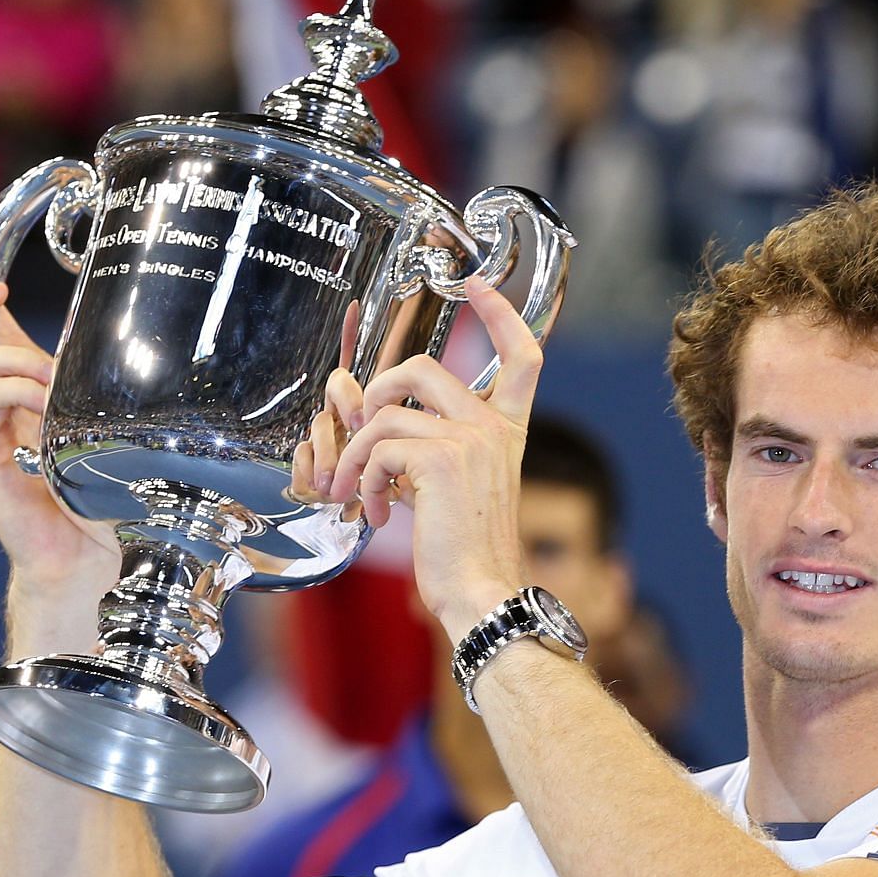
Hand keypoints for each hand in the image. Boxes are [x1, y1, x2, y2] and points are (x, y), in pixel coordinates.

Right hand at [0, 251, 117, 608]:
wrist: (95, 558)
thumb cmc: (110, 497)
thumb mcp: (113, 426)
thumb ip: (110, 392)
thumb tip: (138, 347)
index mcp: (28, 398)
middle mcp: (2, 412)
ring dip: (10, 359)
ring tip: (49, 377)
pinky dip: (12, 393)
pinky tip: (43, 404)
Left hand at [304, 277, 545, 637]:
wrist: (482, 593)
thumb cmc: (464, 551)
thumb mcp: (449, 489)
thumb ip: (421, 449)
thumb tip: (363, 416)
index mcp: (506, 431)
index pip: (523, 356)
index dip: (501, 313)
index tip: (480, 284)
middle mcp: (494, 428)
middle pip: (425, 367)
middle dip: (378, 389)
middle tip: (362, 426)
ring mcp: (471, 441)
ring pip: (388, 413)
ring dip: (356, 454)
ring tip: (354, 491)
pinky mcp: (442, 461)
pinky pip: (379, 449)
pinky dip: (362, 482)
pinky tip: (373, 514)